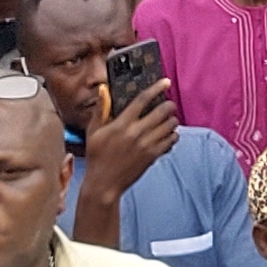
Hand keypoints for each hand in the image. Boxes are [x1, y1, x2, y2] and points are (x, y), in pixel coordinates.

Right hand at [79, 77, 178, 204]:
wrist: (104, 184)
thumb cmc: (97, 156)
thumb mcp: (93, 132)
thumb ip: (101, 109)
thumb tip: (103, 89)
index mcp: (121, 124)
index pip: (143, 100)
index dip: (156, 88)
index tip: (165, 82)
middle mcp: (136, 132)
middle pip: (162, 111)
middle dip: (169, 105)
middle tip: (168, 104)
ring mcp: (146, 145)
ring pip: (170, 125)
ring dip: (172, 119)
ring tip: (168, 119)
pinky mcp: (152, 156)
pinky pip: (170, 141)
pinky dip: (173, 135)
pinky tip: (168, 135)